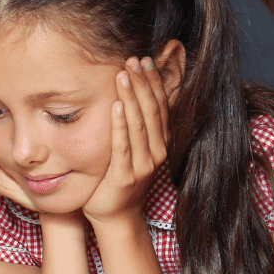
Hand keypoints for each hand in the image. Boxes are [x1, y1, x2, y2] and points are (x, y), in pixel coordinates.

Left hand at [83, 57, 169, 226]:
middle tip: (133, 60)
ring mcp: (142, 165)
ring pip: (139, 125)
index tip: (145, 60)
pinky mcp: (125, 176)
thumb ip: (135, 123)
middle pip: (151, 111)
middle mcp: (156, 152)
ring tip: (123, 75)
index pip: (160, 106)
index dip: (153, 82)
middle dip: (142, 84)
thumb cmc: (118, 176)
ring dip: (131, 98)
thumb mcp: (131, 146)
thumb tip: (131, 91)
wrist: (113, 213)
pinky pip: (122, 146)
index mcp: (159, 142)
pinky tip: (115, 106)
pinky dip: (119, 125)